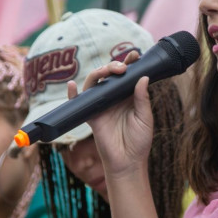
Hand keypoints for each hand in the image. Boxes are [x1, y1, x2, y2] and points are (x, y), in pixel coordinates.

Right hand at [72, 52, 153, 177]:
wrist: (128, 162)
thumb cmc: (139, 141)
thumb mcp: (145, 118)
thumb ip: (142, 99)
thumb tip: (142, 77)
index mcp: (129, 97)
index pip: (127, 75)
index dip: (130, 63)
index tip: (135, 55)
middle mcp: (114, 98)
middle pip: (109, 75)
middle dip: (114, 65)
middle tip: (122, 66)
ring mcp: (101, 106)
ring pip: (95, 83)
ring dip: (99, 73)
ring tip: (107, 71)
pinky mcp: (91, 115)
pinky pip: (79, 102)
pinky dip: (72, 93)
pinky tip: (72, 85)